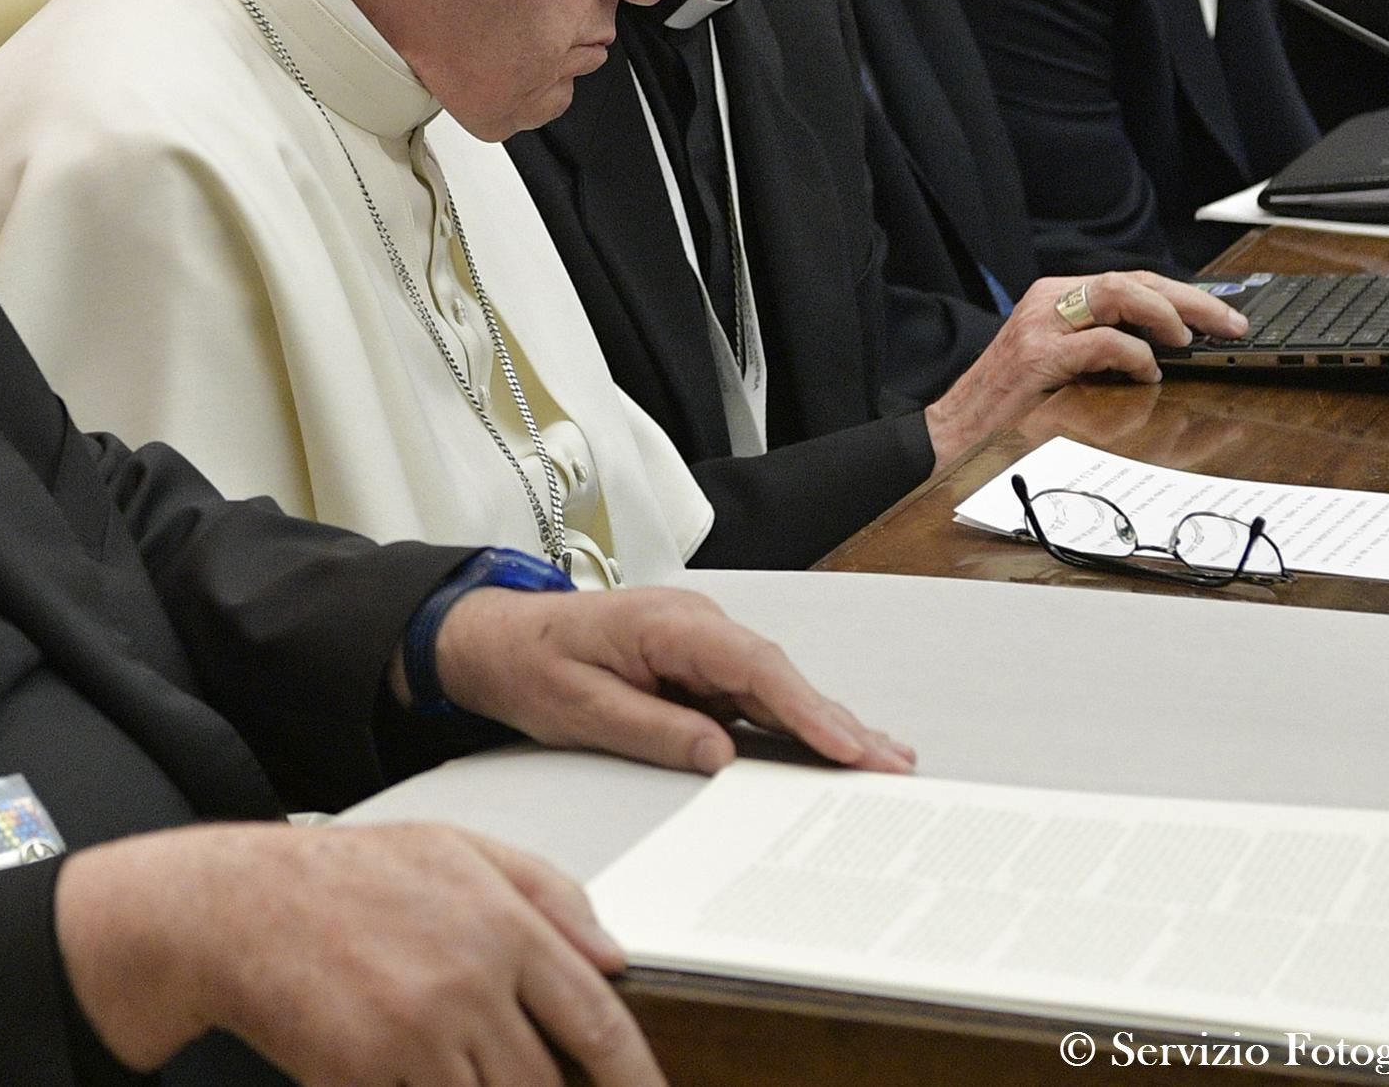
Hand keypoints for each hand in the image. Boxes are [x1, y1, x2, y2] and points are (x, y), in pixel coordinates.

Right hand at [58, 821, 664, 1086]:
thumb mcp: (454, 850)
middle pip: (546, 1084)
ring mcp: (421, 1035)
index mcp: (502, 924)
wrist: (238, 907)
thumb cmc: (344, 879)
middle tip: (524, 1078)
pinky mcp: (371, 1074)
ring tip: (454, 1062)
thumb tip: (612, 954)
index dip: (635, 1078)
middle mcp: (471, 981)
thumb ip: (546, 893)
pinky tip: (417, 1072)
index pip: (599, 1022)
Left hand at [430, 584, 910, 775]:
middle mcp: (696, 626)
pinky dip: (797, 722)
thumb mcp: (580, 709)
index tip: (845, 744)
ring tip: (883, 761)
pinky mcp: (700, 667)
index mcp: (668, 624)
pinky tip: (836, 746)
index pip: (751, 666)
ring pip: (776, 686)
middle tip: (890, 764)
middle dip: (836, 720)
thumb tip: (721, 755)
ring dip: (827, 724)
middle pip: (778, 675)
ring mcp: (702, 645)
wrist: (497, 639)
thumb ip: (653, 730)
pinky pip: (757, 696)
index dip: (804, 707)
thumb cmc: (532, 665)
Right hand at [923, 273, 1246, 463]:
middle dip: (1190, 299)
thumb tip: (1164, 351)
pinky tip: (1148, 371)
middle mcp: (1049, 301)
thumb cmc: (1008, 404)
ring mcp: (1041, 325)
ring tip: (1193, 338)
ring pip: (1118, 293)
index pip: (1130, 281)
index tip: (1221, 315)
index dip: (1181, 295)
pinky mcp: (1037, 356)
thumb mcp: (1061, 363)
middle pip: (1132, 280)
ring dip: (1167, 314)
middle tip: (1230, 324)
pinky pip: (1100, 342)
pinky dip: (1133, 354)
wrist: (952, 430)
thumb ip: (1100, 348)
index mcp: (1057, 299)